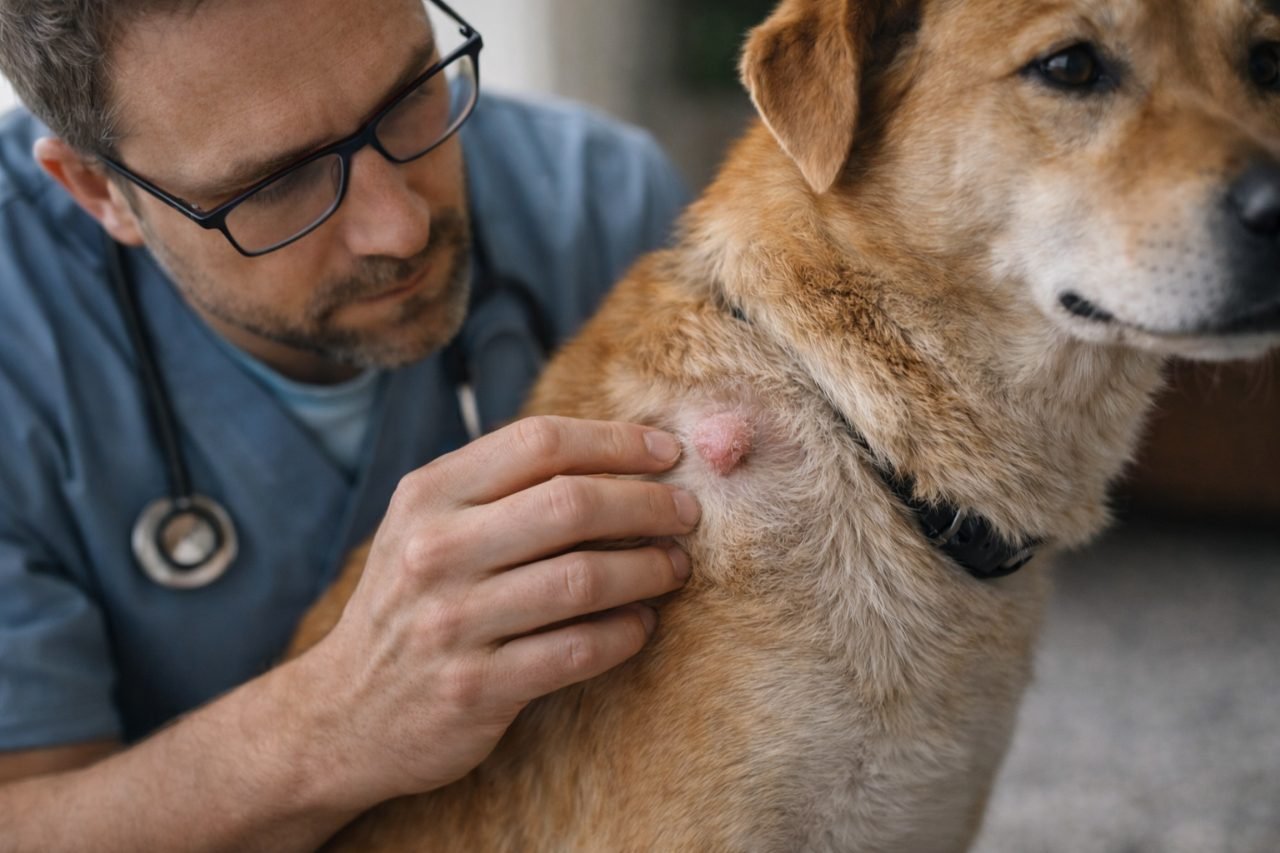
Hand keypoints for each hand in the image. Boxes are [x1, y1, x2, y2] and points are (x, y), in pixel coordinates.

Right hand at [299, 416, 698, 809]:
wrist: (342, 714)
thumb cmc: (411, 604)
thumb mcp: (429, 526)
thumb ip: (501, 487)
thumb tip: (615, 456)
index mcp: (429, 494)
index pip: (539, 441)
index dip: (616, 441)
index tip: (666, 453)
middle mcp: (435, 550)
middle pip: (570, 503)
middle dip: (647, 503)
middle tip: (687, 513)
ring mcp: (452, 621)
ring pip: (582, 579)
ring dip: (647, 570)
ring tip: (676, 567)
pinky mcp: (475, 688)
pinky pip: (575, 652)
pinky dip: (623, 635)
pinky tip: (642, 625)